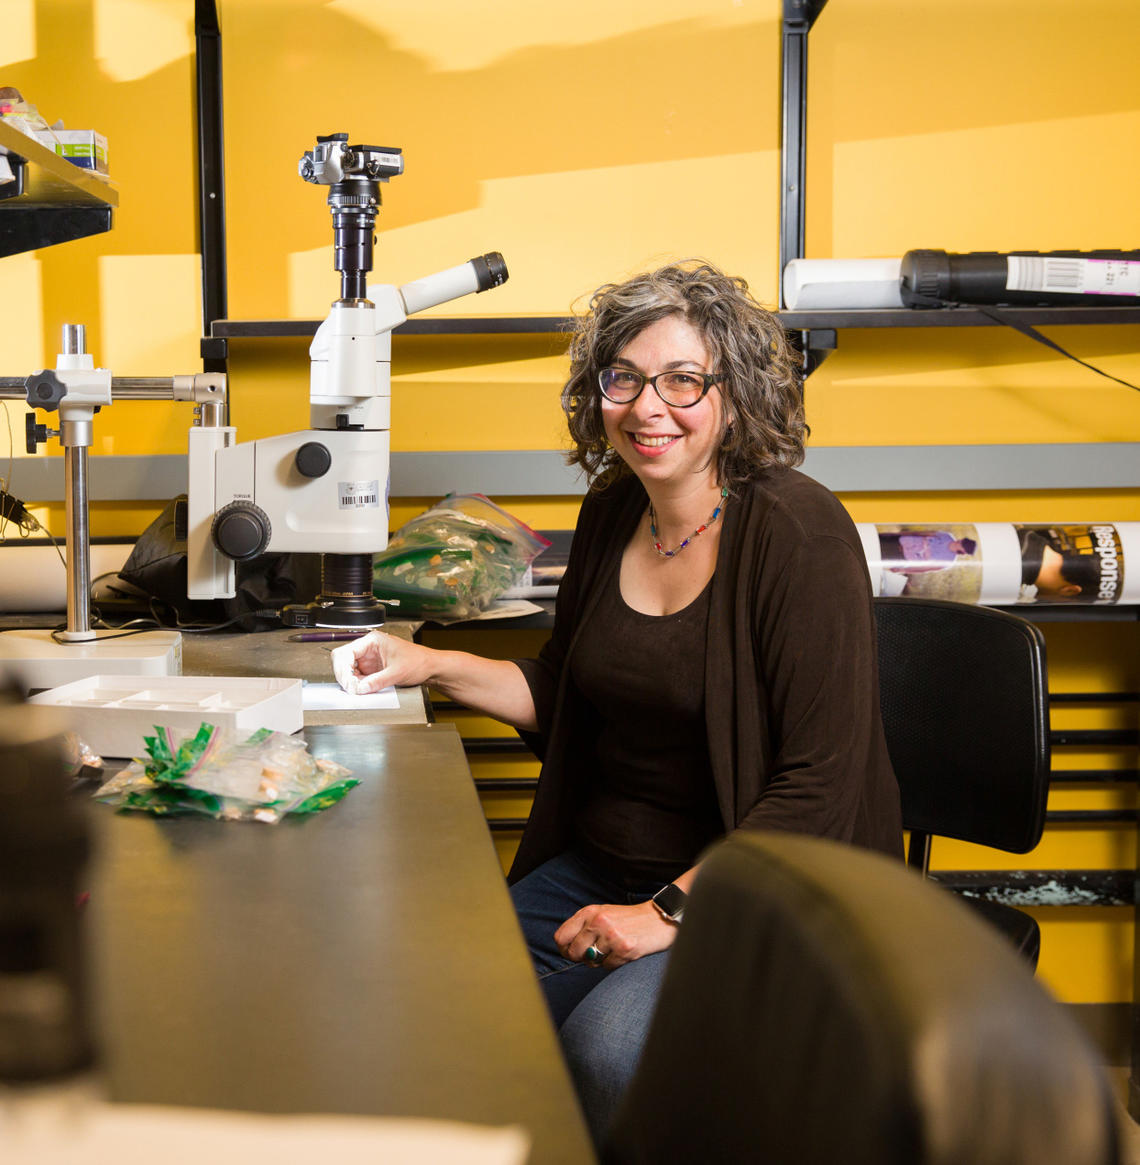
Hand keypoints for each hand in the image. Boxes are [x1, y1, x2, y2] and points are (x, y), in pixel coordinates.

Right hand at [331, 630, 437, 694]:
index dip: (344, 668)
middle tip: (350, 688)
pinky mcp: (371, 670)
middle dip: (344, 675)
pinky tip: (362, 690)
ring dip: (349, 681)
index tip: (349, 682)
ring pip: (347, 670)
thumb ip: (377, 681)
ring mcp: (368, 659)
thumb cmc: (418, 661)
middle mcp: (368, 648)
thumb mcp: (397, 672)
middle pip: (343, 660)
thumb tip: (359, 689)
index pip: (346, 652)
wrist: (429, 668)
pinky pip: (357, 677)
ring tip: (357, 690)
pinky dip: (356, 685)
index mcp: (373, 641)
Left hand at [554, 900, 677, 969]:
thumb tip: (566, 948)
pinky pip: (607, 966)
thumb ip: (584, 926)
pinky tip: (623, 952)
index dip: (564, 949)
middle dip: (581, 958)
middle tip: (594, 954)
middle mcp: (598, 921)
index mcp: (589, 912)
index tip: (573, 952)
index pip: (561, 936)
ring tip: (612, 949)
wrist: (657, 919)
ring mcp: (611, 935)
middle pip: (573, 952)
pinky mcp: (623, 948)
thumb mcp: (603, 914)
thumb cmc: (628, 919)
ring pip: (590, 961)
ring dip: (599, 960)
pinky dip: (613, 963)